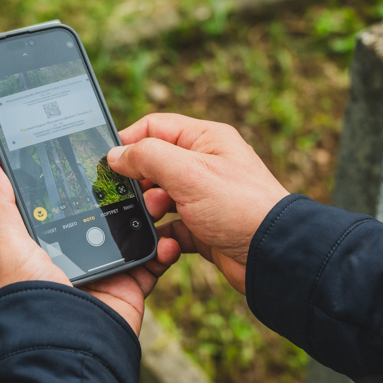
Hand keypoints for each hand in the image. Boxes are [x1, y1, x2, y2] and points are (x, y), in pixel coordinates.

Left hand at [0, 159, 180, 335]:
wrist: (67, 344)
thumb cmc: (30, 302)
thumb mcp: (7, 248)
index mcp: (45, 244)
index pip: (65, 203)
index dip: (78, 182)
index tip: (94, 158)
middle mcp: (76, 255)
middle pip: (103, 213)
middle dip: (121, 194)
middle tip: (134, 174)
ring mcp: (105, 268)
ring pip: (132, 231)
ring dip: (147, 214)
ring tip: (155, 199)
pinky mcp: (130, 284)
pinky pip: (152, 260)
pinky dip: (162, 249)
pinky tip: (164, 237)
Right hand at [107, 113, 288, 292]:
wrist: (273, 256)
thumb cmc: (240, 207)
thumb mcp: (188, 172)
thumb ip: (147, 157)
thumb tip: (116, 154)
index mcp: (206, 140)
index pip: (156, 127)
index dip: (129, 142)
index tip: (109, 162)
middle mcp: (205, 165)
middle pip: (154, 165)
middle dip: (140, 183)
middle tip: (136, 197)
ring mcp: (204, 198)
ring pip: (160, 199)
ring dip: (151, 211)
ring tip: (156, 218)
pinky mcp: (203, 229)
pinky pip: (172, 228)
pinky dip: (164, 238)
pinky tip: (166, 245)